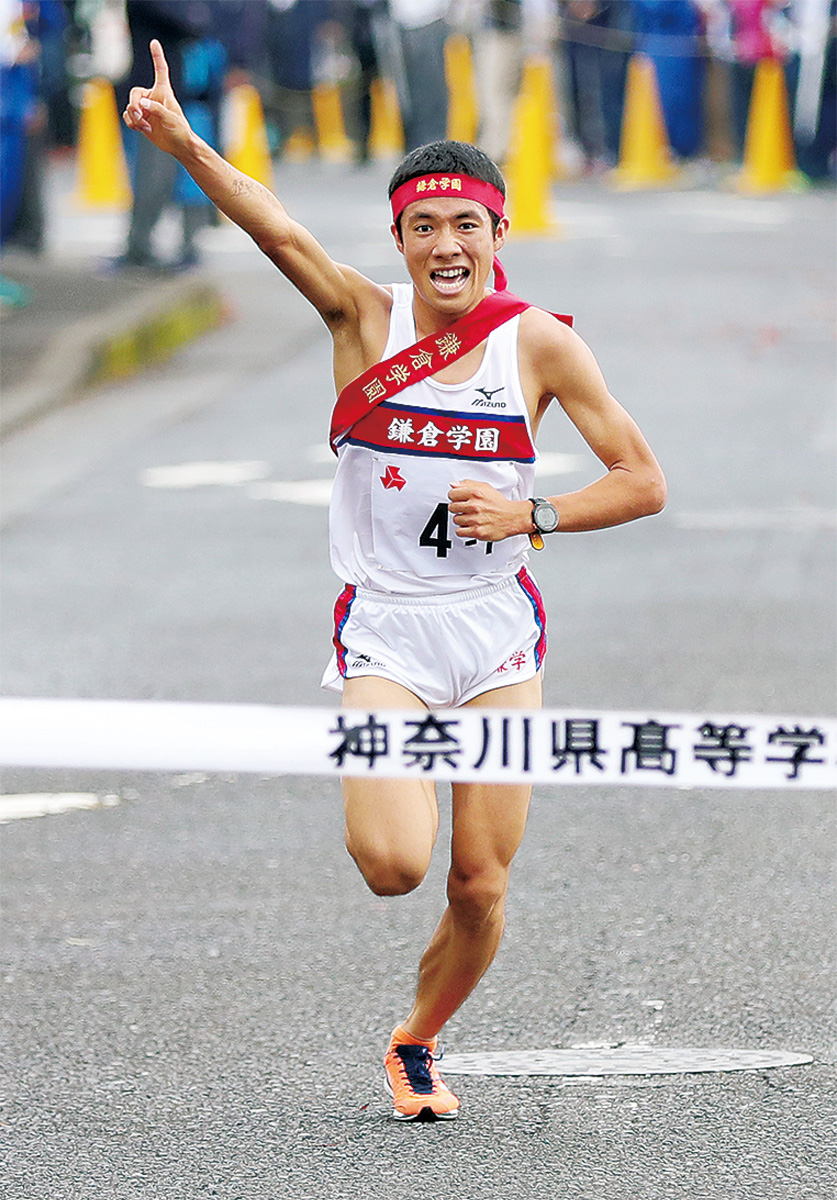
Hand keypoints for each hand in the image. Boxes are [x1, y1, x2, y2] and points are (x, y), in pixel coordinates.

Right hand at [123, 39, 189, 155]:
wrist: (178, 146)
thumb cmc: (180, 131)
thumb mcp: (171, 119)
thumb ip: (157, 109)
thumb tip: (141, 104)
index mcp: (163, 92)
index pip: (160, 70)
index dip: (157, 56)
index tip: (154, 42)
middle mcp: (153, 97)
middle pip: (134, 94)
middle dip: (134, 106)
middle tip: (139, 116)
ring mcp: (146, 108)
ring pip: (129, 107)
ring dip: (134, 118)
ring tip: (146, 127)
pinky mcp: (141, 119)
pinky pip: (128, 117)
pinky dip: (132, 123)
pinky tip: (143, 129)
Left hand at [448, 480, 532, 542]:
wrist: (512, 518)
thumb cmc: (499, 504)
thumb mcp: (485, 488)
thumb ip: (467, 484)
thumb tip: (453, 485)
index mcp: (475, 493)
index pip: (452, 494)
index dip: (455, 497)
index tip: (459, 500)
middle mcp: (474, 506)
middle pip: (452, 508)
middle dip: (458, 508)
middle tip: (466, 509)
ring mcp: (475, 519)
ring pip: (456, 520)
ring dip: (462, 519)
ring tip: (471, 518)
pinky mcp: (477, 532)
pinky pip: (459, 531)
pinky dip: (463, 530)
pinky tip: (470, 526)